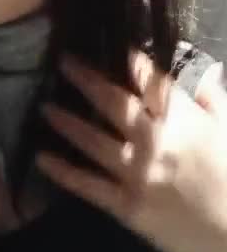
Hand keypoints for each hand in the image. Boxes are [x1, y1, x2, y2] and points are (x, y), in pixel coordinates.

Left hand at [36, 51, 226, 251]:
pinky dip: (63, 171)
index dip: (132, 61)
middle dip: (86, 79)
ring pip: (93, 140)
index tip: (114, 47)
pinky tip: (42, 159)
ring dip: (66, 122)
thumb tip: (205, 70)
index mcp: (184, 120)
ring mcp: (136, 173)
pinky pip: (88, 185)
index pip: (152, 82)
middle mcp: (154, 141)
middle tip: (64, 63)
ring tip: (46, 108)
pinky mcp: (125, 205)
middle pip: (113, 103)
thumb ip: (213, 100)